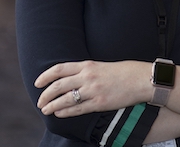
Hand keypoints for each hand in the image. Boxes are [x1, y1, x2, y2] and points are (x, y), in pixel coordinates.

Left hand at [35, 60, 149, 117]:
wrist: (142, 79)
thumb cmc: (124, 72)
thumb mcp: (102, 65)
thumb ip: (86, 70)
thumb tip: (71, 78)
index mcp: (87, 65)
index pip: (59, 69)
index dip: (45, 76)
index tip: (37, 83)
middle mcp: (87, 77)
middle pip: (58, 85)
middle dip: (45, 94)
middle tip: (39, 101)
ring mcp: (93, 91)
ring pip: (65, 100)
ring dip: (52, 106)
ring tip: (45, 110)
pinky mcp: (99, 103)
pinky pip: (77, 110)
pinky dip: (65, 113)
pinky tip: (59, 114)